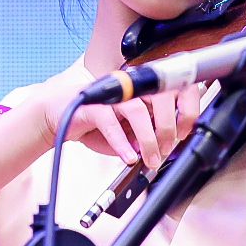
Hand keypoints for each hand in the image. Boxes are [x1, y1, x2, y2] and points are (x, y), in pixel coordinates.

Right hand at [34, 68, 215, 171]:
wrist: (58, 116)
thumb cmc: (94, 123)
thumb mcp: (127, 133)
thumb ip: (144, 139)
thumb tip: (162, 149)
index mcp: (143, 89)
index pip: (176, 88)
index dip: (187, 108)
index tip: (185, 131)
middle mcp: (129, 86)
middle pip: (160, 96)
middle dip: (168, 126)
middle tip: (166, 149)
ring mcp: (109, 94)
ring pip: (137, 110)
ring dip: (147, 138)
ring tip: (149, 158)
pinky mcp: (91, 105)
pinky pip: (110, 122)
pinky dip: (121, 142)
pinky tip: (128, 156)